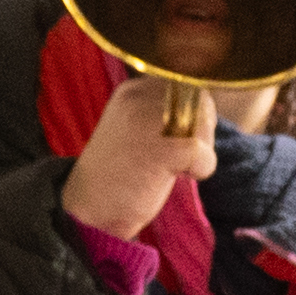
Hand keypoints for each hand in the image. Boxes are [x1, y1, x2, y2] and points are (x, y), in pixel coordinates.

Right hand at [59, 76, 218, 242]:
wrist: (88, 210)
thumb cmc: (118, 175)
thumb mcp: (137, 130)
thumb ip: (164, 112)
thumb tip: (206, 110)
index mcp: (133, 91)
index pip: (186, 84)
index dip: (194, 113)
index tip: (177, 137)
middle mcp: (140, 98)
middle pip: (200, 99)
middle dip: (202, 129)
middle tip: (180, 156)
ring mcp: (149, 122)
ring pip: (205, 123)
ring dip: (202, 148)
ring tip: (173, 166)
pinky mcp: (162, 148)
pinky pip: (204, 153)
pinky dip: (201, 169)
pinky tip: (176, 177)